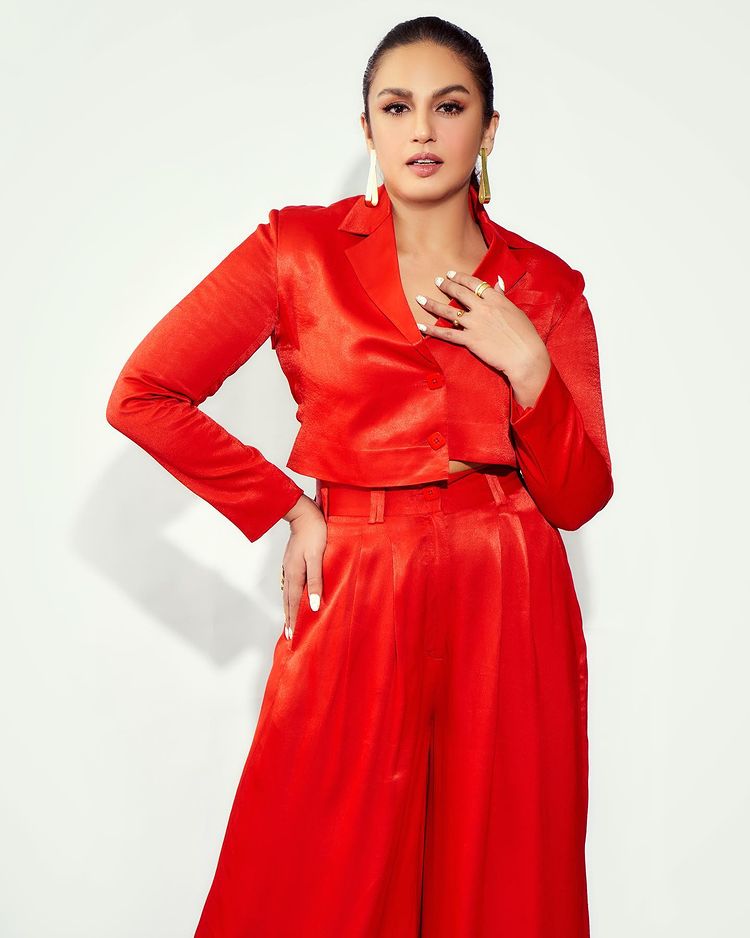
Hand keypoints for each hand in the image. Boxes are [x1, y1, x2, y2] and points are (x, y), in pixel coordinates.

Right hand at [281, 494, 327, 640]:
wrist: (304, 513)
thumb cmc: (315, 532)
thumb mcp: (317, 557)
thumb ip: (316, 580)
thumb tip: (314, 604)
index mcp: (295, 573)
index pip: (295, 603)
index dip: (294, 620)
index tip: (292, 636)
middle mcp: (289, 572)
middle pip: (288, 600)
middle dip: (288, 618)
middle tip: (289, 635)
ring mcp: (289, 566)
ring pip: (288, 592)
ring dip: (288, 608)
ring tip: (289, 620)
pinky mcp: (291, 560)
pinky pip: (290, 584)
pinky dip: (290, 596)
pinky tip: (294, 596)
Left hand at [415, 270, 549, 392]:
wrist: (525, 356)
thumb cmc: (525, 335)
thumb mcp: (515, 311)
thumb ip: (502, 296)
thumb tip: (497, 282)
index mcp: (496, 299)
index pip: (474, 283)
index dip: (460, 277)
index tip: (450, 274)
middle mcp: (483, 309)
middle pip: (459, 293)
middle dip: (445, 286)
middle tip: (436, 281)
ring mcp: (475, 324)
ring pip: (448, 311)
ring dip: (432, 304)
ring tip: (420, 298)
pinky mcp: (470, 340)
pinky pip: (447, 334)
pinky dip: (432, 330)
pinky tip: (420, 326)